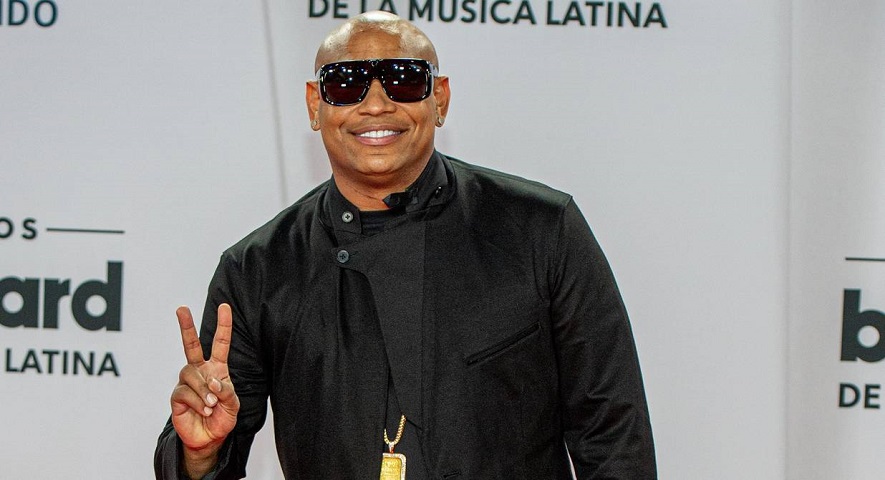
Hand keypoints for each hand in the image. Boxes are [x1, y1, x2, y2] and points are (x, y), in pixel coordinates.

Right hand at [170, 304, 239, 474]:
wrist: (209, 439)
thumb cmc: (222, 419)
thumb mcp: (233, 406)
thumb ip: (227, 392)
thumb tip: (213, 382)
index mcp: (217, 369)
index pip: (220, 343)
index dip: (223, 325)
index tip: (224, 307)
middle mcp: (200, 371)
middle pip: (191, 345)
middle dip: (186, 326)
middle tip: (181, 308)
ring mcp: (187, 382)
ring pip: (190, 374)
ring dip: (204, 391)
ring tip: (212, 406)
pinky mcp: (177, 396)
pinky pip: (185, 392)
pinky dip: (198, 403)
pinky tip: (204, 411)